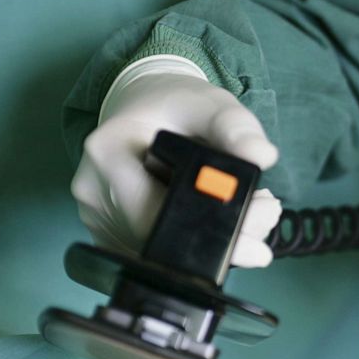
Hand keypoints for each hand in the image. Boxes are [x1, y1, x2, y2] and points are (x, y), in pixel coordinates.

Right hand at [72, 55, 281, 267]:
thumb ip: (237, 127)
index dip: (214, 226)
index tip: (260, 219)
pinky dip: (192, 242)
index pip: (159, 211)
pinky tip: (213, 217)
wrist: (145, 108)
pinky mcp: (110, 234)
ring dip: (212, 242)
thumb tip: (262, 155)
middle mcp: (94, 190)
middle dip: (224, 237)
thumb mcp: (212, 105)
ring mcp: (97, 218)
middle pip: (163, 241)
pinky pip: (156, 252)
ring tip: (245, 210)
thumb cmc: (175, 106)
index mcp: (108, 152)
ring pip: (162, 254)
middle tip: (264, 213)